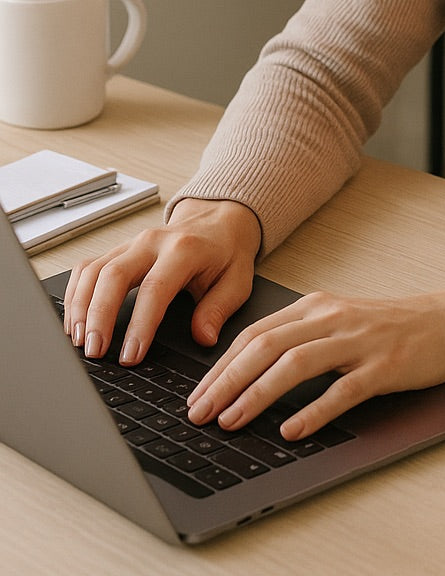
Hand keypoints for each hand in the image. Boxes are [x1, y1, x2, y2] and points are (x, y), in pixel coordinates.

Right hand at [62, 197, 261, 364]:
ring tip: (79, 341)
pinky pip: (87, 267)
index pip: (156, 288)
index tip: (130, 355)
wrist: (219, 221)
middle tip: (93, 351)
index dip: (140, 324)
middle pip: (114, 275)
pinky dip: (75, 294)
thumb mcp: (237, 281)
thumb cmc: (226, 253)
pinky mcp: (119, 250)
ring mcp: (132, 244)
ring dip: (81, 307)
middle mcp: (153, 242)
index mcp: (185, 250)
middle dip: (99, 316)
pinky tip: (74, 321)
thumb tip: (204, 338)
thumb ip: (219, 310)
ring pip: (94, 270)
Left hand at [186, 281, 444, 439]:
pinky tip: (292, 430)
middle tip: (200, 413)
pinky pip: (342, 390)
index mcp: (315, 305)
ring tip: (231, 421)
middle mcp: (332, 317)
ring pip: (295, 363)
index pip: (254, 333)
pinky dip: (312, 411)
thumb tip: (247, 372)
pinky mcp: (384, 365)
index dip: (220, 365)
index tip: (197, 395)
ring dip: (257, 394)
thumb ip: (300, 337)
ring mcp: (358, 341)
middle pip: (265, 345)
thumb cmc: (391, 326)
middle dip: (226, 381)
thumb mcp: (339, 320)